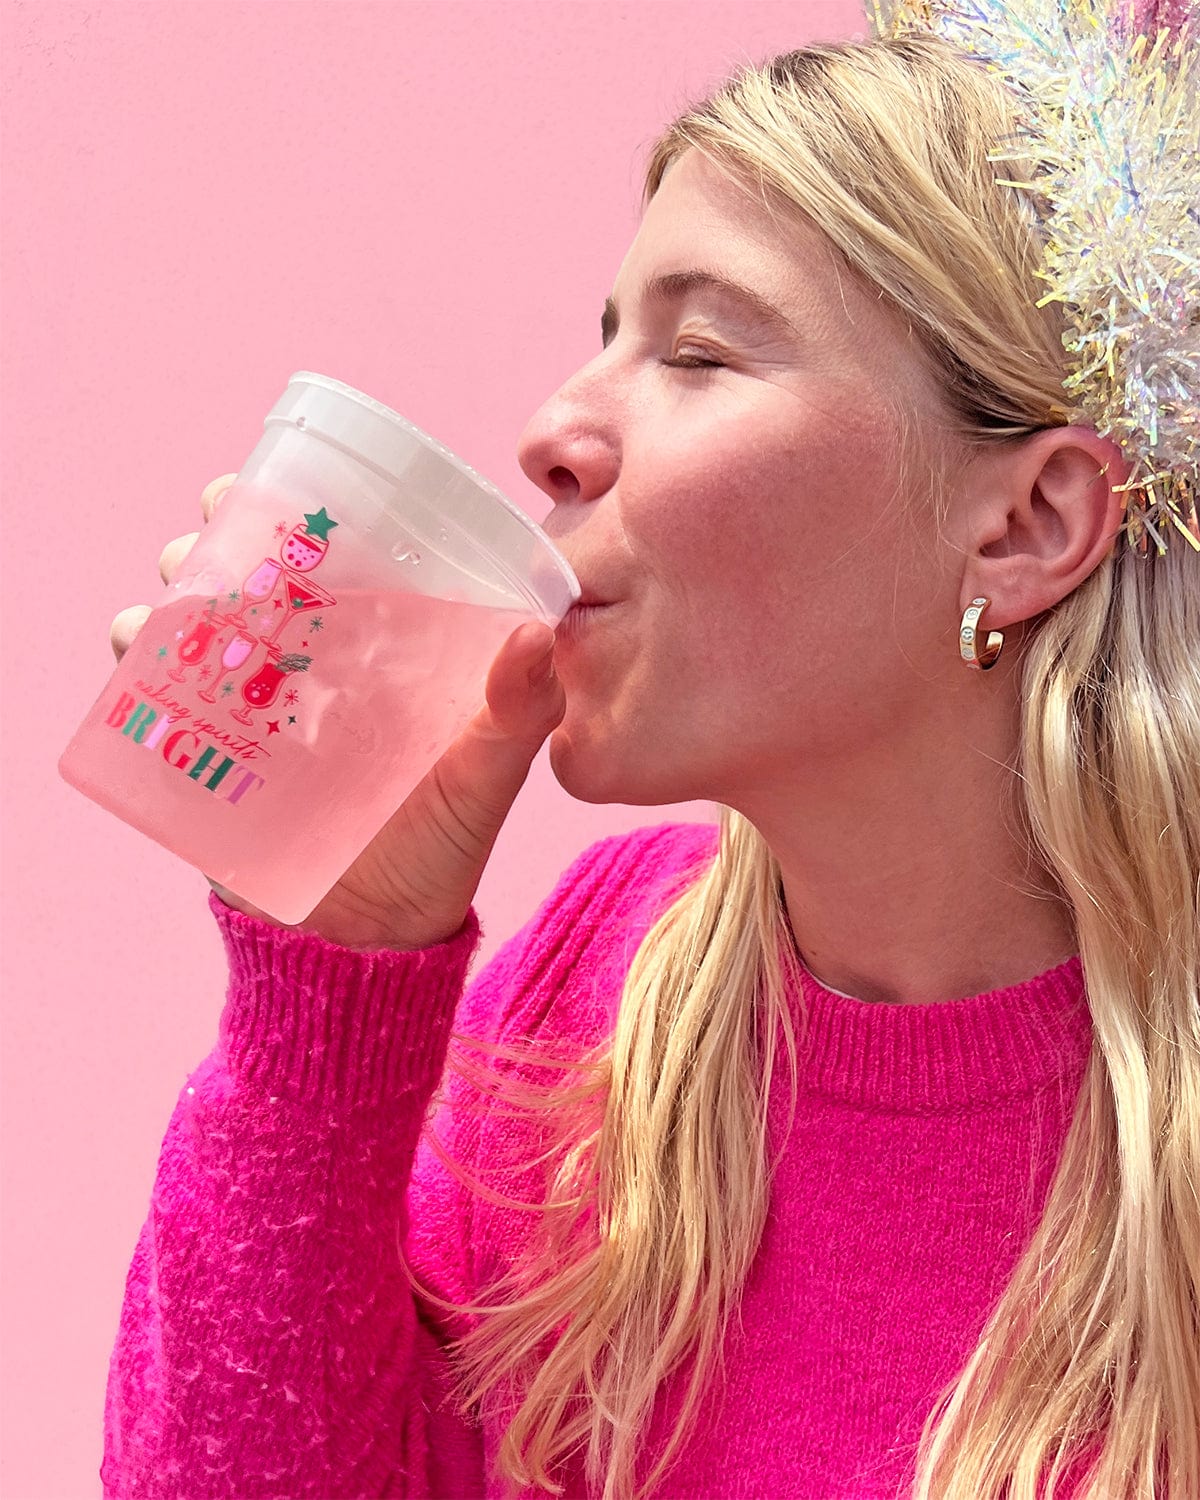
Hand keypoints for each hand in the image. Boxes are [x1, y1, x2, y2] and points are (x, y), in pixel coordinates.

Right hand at [110, 474, 565, 948]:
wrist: (382, 933)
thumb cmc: (445, 842)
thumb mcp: (488, 776)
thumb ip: (519, 710)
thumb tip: (537, 633)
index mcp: (374, 642)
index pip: (328, 550)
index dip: (296, 502)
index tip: (279, 478)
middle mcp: (305, 660)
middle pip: (245, 568)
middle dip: (219, 535)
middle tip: (221, 537)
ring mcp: (250, 704)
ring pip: (188, 619)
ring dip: (171, 593)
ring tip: (185, 600)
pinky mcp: (206, 756)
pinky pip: (151, 697)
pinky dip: (135, 664)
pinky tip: (144, 654)